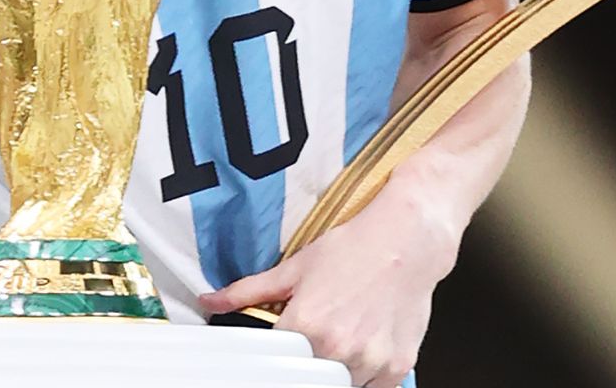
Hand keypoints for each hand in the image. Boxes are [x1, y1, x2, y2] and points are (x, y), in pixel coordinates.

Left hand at [199, 185, 457, 386]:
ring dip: (334, 375)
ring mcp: (371, 361)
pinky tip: (361, 354)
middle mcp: (339, 348)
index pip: (274, 368)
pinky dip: (364, 379)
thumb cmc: (352, 250)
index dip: (271, 365)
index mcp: (307, 325)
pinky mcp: (397, 366)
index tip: (273, 361)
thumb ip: (249, 291)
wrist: (406, 241)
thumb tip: (209, 301)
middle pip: (307, 381)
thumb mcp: (295, 267)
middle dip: (303, 371)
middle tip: (306, 352)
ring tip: (336, 346)